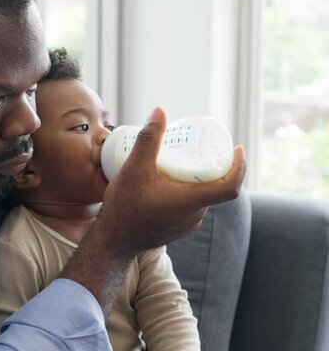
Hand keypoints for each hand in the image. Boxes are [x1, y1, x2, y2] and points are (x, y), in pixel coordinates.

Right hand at [98, 107, 245, 255]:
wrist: (113, 241)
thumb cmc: (124, 207)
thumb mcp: (134, 168)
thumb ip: (148, 140)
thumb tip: (160, 111)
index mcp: (191, 201)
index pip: (231, 186)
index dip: (239, 166)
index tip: (236, 150)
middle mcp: (194, 215)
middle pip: (215, 188)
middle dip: (212, 167)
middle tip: (199, 149)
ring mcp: (187, 225)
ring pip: (202, 198)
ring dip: (197, 181)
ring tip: (181, 164)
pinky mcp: (178, 230)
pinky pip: (191, 208)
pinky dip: (187, 193)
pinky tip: (170, 185)